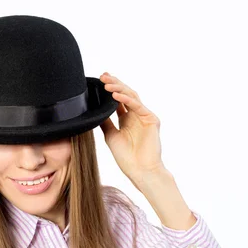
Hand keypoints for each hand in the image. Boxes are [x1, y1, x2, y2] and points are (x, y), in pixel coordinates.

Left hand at [99, 72, 165, 186]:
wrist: (139, 170)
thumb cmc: (126, 157)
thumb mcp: (110, 135)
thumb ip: (105, 121)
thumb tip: (95, 109)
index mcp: (127, 119)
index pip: (118, 100)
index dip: (110, 89)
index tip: (100, 80)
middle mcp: (137, 116)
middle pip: (125, 94)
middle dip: (114, 84)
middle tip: (102, 76)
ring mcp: (145, 116)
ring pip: (132, 97)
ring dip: (119, 88)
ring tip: (106, 84)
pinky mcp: (152, 120)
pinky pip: (138, 106)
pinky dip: (126, 99)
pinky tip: (115, 94)